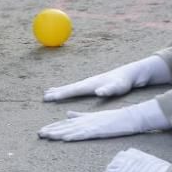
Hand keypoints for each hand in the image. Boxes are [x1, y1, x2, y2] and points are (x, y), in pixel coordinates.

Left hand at [38, 98, 170, 141]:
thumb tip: (67, 114)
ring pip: (71, 130)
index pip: (65, 124)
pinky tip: (65, 138)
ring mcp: (90, 126)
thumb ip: (79, 115)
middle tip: (39, 134)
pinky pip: (83, 134)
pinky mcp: (98, 130)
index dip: (53, 127)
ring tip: (47, 135)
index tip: (43, 131)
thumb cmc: (112, 118)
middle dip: (52, 130)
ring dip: (58, 133)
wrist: (128, 117)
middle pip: (65, 127)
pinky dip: (74, 136)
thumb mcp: (92, 116)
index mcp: (83, 119)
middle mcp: (84, 122)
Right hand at [43, 55, 171, 101]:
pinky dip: (65, 90)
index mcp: (90, 85)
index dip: (61, 94)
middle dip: (55, 92)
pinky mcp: (90, 84)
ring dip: (58, 90)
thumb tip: (99, 91)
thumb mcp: (116, 88)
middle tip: (43, 96)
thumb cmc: (122, 83)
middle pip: (68, 88)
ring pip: (70, 87)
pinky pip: (74, 88)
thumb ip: (107, 90)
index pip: (73, 90)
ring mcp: (87, 82)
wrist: (128, 74)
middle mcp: (86, 82)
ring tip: (47, 93)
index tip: (49, 97)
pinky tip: (62, 91)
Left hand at [104, 148, 168, 171]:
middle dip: (115, 161)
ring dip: (110, 167)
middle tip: (112, 167)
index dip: (123, 157)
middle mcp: (132, 157)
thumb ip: (152, 164)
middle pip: (119, 156)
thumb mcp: (158, 164)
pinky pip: (112, 171)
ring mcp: (128, 164)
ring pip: (113, 163)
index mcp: (140, 154)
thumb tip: (156, 168)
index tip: (121, 161)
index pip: (128, 152)